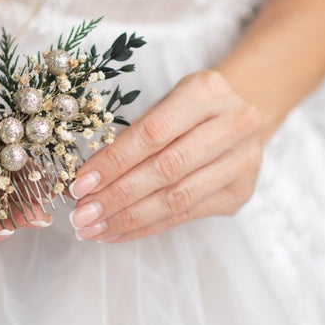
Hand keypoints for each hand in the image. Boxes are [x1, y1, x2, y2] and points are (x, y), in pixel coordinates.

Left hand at [66, 69, 263, 241]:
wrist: (239, 116)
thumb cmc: (188, 110)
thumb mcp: (163, 104)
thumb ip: (131, 136)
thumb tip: (85, 180)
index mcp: (207, 92)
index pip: (153, 133)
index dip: (114, 162)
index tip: (80, 184)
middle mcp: (234, 124)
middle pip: (167, 169)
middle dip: (118, 196)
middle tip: (83, 215)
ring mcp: (243, 161)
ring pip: (178, 198)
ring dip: (130, 218)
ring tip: (95, 228)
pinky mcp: (241, 192)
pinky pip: (187, 215)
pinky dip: (148, 226)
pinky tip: (118, 232)